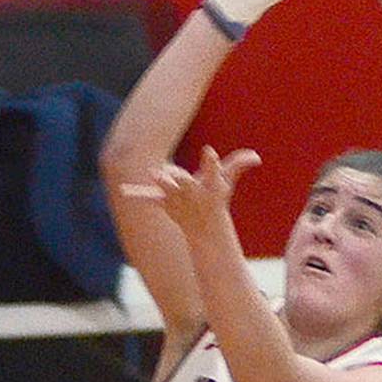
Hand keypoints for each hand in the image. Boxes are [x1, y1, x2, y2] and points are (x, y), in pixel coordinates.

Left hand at [123, 146, 260, 239]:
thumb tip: (256, 157)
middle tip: (174, 173)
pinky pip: (150, 198)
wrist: (204, 230)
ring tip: (154, 174)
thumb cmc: (215, 200)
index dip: (211, 161)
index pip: (212, 170)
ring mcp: (178, 199)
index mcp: (209, 185)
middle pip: (187, 183)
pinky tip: (124, 190)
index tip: (209, 151)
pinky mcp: (165, 202)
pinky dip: (138, 195)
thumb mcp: (227, 182)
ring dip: (162, 184)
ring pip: (168, 189)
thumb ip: (238, 165)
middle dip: (181, 179)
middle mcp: (193, 193)